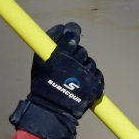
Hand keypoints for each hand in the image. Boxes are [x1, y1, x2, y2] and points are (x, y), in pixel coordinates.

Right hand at [9, 22, 103, 138]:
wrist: (52, 110)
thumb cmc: (43, 85)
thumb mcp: (40, 62)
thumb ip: (49, 45)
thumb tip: (62, 28)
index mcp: (60, 54)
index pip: (71, 35)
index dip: (72, 32)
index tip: (72, 32)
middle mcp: (75, 62)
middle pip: (81, 50)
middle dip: (76, 55)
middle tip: (69, 65)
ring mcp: (86, 75)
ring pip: (90, 63)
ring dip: (84, 68)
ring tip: (75, 78)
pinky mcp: (96, 86)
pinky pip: (98, 75)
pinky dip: (93, 78)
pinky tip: (84, 83)